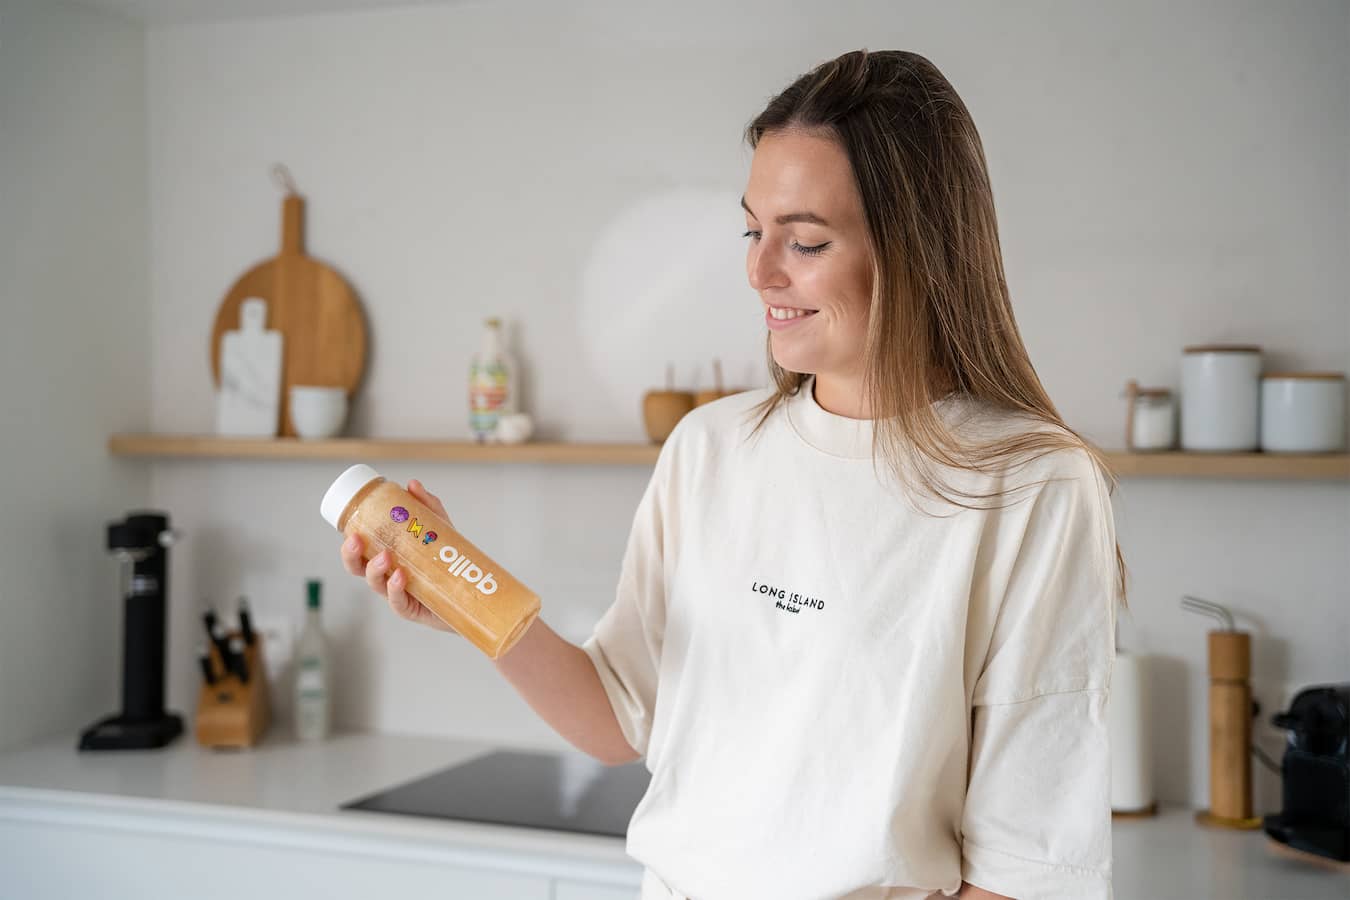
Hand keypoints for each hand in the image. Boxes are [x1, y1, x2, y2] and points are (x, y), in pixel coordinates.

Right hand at [339, 478, 458, 634]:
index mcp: (387, 558)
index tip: (350, 529)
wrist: (471, 592)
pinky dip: (396, 589)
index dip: (349, 543)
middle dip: (350, 556)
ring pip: (376, 584)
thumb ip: (428, 507)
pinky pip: (398, 602)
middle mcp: (387, 576)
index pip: (359, 551)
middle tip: (355, 541)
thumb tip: (412, 484)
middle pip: (358, 569)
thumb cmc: (447, 561)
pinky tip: (400, 576)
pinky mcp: (412, 609)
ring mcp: (398, 594)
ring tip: (385, 556)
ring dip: (375, 569)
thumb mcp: (440, 529)